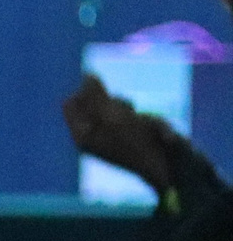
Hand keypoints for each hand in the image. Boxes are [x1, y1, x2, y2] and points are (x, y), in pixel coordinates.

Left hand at [64, 75, 185, 194]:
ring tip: (135, 118)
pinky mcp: (130, 131)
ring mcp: (111, 133)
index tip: (104, 97)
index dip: (86, 93)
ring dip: (124, 104)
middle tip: (123, 111)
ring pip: (111, 102)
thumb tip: (87, 74)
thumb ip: (97, 95)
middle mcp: (92, 136)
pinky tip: (146, 122)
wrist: (170, 166)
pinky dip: (138, 113)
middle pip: (91, 100)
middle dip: (109, 99)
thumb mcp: (113, 117)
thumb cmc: (139, 144)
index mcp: (81, 137)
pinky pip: (129, 111)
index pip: (71, 103)